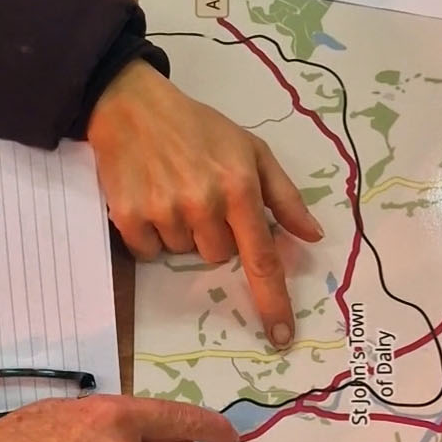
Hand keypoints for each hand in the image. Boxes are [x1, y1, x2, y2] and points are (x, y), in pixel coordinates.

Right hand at [86, 59, 323, 349]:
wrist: (131, 105)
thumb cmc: (199, 129)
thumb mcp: (251, 150)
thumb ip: (284, 196)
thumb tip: (312, 236)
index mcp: (239, 188)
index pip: (262, 258)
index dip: (273, 301)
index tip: (280, 336)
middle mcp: (204, 204)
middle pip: (218, 257)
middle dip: (214, 234)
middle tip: (200, 194)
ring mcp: (164, 212)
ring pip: (184, 253)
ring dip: (182, 232)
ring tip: (172, 190)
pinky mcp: (129, 217)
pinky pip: (149, 252)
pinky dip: (151, 234)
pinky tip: (149, 199)